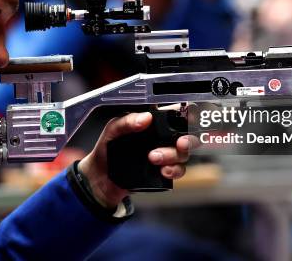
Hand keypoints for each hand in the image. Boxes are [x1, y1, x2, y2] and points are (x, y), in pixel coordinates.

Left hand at [78, 112, 195, 207]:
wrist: (100, 178)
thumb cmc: (106, 149)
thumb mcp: (112, 130)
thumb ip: (126, 121)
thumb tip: (145, 118)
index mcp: (152, 123)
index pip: (176, 114)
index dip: (188, 113)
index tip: (190, 116)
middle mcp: (162, 138)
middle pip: (187, 135)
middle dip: (188, 139)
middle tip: (179, 143)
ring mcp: (165, 155)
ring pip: (183, 154)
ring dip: (173, 155)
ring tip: (154, 158)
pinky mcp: (163, 172)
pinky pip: (179, 170)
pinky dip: (174, 170)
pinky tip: (163, 171)